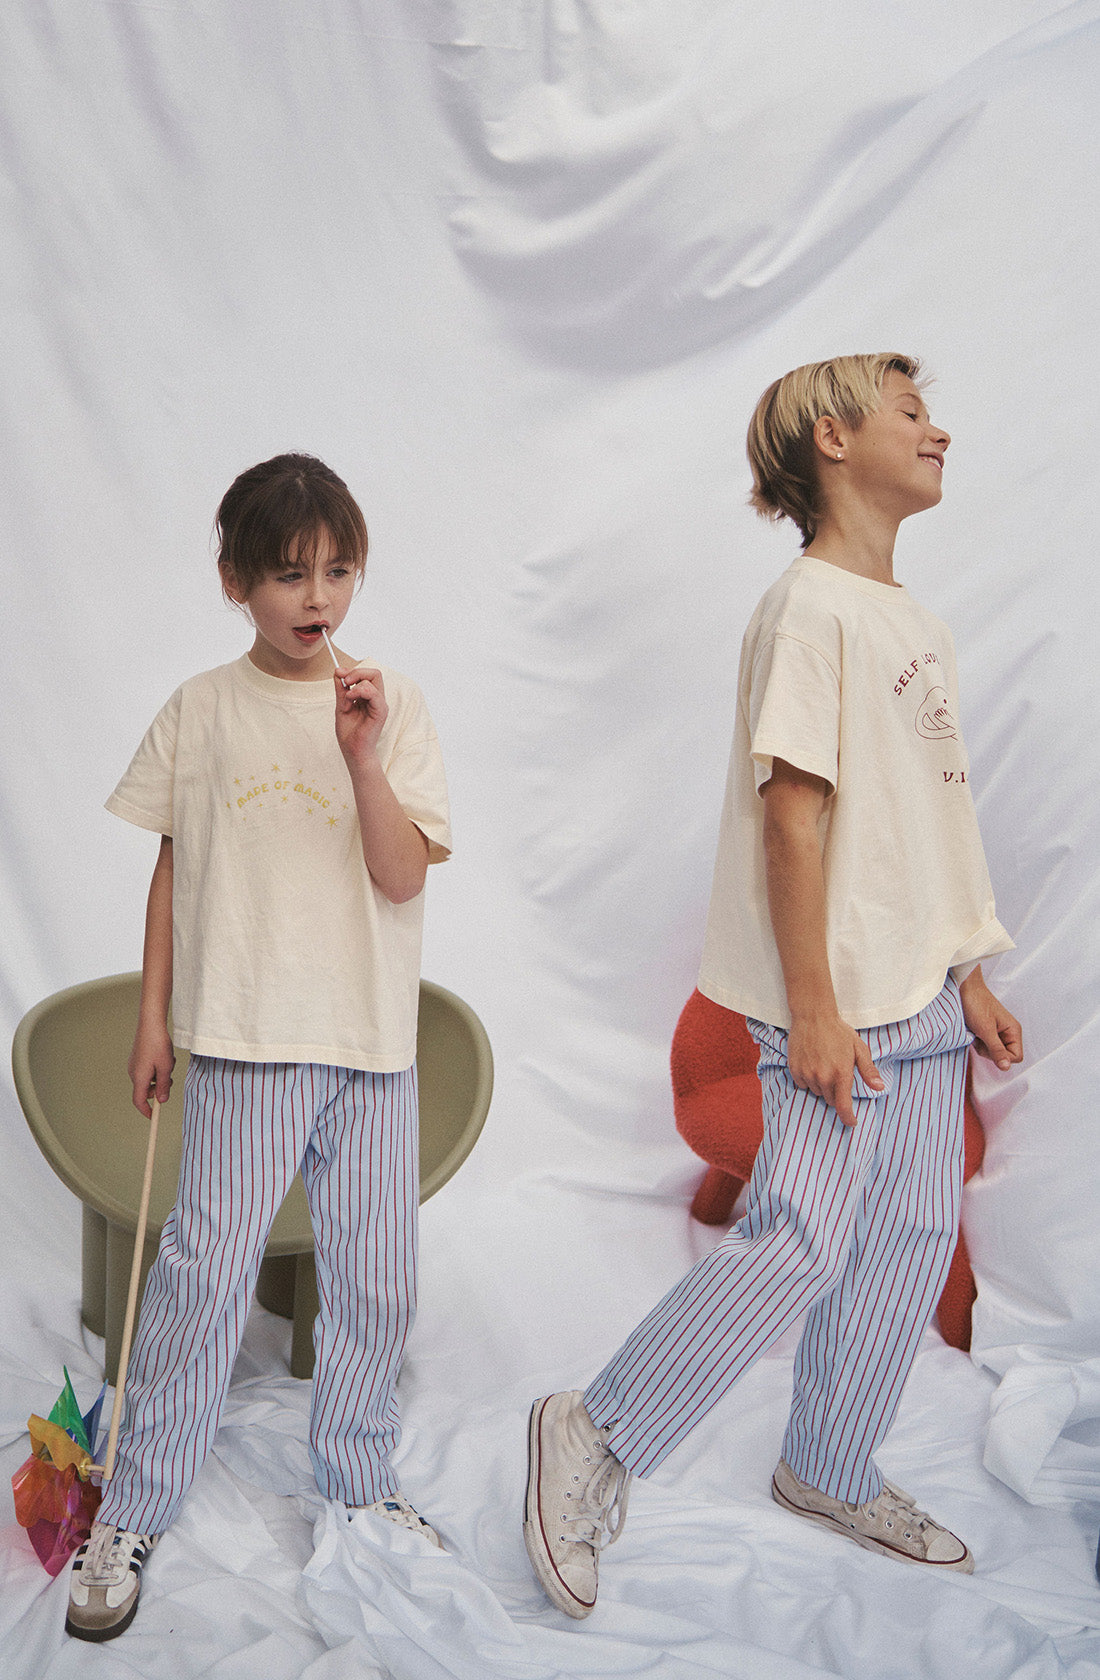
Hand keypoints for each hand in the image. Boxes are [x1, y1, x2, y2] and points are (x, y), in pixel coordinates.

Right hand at [128, 1022, 174, 1117]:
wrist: (150, 1024)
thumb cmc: (158, 1045)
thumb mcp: (166, 1067)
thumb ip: (164, 1085)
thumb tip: (162, 1099)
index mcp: (139, 1078)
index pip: (139, 1101)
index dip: (146, 1110)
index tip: (153, 1116)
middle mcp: (134, 1073)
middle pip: (145, 1090)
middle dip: (158, 1088)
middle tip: (170, 1079)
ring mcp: (134, 1065)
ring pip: (149, 1079)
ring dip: (160, 1076)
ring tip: (169, 1062)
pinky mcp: (138, 1058)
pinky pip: (148, 1069)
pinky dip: (158, 1068)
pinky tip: (165, 1056)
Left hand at [334, 665, 386, 762]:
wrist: (353, 751)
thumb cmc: (349, 733)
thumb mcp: (341, 705)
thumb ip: (341, 689)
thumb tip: (338, 671)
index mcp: (370, 697)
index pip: (368, 675)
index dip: (353, 670)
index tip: (339, 673)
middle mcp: (377, 699)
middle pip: (374, 673)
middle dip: (357, 672)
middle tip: (344, 681)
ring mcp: (380, 704)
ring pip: (374, 678)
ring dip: (355, 683)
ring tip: (347, 698)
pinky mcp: (380, 711)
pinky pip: (373, 692)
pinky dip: (359, 691)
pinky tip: (350, 700)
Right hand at [787, 1011, 884, 1127]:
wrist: (813, 1016)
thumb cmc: (838, 1031)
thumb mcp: (859, 1049)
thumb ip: (868, 1071)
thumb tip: (879, 1088)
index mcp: (841, 1073)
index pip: (843, 1107)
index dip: (848, 1118)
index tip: (851, 1122)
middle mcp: (823, 1077)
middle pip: (830, 1100)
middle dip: (836, 1094)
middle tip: (837, 1075)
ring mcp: (807, 1074)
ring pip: (817, 1092)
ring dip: (822, 1086)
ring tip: (824, 1066)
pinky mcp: (795, 1070)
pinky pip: (803, 1085)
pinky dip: (809, 1080)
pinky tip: (812, 1065)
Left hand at [959, 967, 1022, 1071]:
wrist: (963, 986)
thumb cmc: (976, 1003)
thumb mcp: (985, 1029)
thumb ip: (996, 1049)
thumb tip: (1006, 1067)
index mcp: (1014, 1031)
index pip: (1016, 1057)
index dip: (1002, 1057)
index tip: (989, 1045)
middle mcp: (1008, 1032)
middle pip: (1003, 1056)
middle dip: (989, 1051)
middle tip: (980, 1036)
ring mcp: (998, 1032)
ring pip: (993, 1052)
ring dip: (981, 1046)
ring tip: (975, 1031)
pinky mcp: (987, 1031)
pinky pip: (985, 1045)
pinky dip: (977, 1041)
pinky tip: (972, 1031)